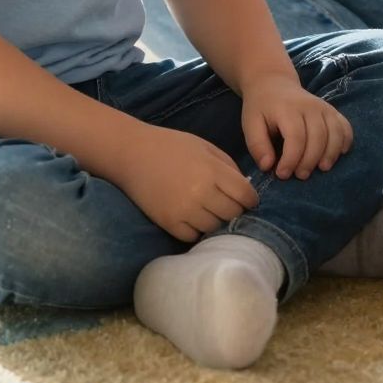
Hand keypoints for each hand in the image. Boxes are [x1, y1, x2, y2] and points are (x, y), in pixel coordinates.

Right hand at [114, 125, 257, 241]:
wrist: (132, 154)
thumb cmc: (170, 146)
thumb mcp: (204, 146)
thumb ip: (228, 166)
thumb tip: (245, 189)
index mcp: (212, 170)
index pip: (246, 195)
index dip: (250, 199)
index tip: (247, 199)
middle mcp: (201, 192)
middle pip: (233, 214)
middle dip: (235, 210)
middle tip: (227, 205)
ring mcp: (184, 210)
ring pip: (214, 227)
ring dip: (215, 221)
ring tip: (208, 210)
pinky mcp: (168, 222)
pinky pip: (193, 236)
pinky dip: (196, 229)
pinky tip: (192, 217)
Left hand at [240, 75, 352, 178]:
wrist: (274, 84)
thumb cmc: (261, 108)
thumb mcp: (250, 124)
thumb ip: (257, 145)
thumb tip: (268, 166)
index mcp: (287, 109)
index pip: (296, 137)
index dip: (291, 160)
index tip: (282, 174)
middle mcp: (309, 106)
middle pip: (318, 138)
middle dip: (310, 161)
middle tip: (300, 175)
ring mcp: (324, 107)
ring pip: (335, 133)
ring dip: (330, 155)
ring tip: (320, 169)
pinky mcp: (332, 111)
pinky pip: (345, 127)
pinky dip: (345, 142)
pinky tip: (338, 155)